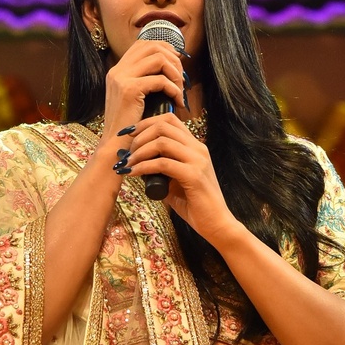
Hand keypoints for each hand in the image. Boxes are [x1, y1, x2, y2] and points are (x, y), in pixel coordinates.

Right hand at [100, 39, 187, 143]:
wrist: (116, 147)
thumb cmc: (130, 127)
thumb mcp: (136, 99)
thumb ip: (147, 81)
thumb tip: (172, 67)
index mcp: (118, 70)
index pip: (143, 44)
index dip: (164, 48)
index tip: (177, 64)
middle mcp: (117, 70)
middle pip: (153, 46)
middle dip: (174, 59)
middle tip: (182, 79)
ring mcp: (121, 78)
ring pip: (159, 58)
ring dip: (175, 73)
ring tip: (180, 90)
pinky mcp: (129, 90)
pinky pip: (160, 80)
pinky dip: (174, 89)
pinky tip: (177, 101)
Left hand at [122, 113, 237, 244]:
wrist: (217, 224)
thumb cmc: (195, 205)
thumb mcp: (174, 182)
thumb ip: (159, 170)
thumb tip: (135, 163)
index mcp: (195, 147)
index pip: (169, 120)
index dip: (145, 123)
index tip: (129, 135)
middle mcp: (198, 148)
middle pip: (163, 126)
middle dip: (139, 136)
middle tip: (127, 153)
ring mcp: (197, 160)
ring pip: (162, 142)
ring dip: (139, 151)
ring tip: (128, 164)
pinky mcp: (194, 176)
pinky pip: (162, 164)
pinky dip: (143, 167)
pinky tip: (133, 174)